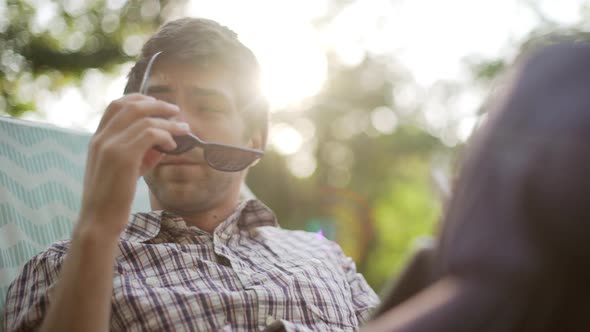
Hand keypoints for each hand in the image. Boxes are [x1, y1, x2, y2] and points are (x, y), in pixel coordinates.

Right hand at [78, 93, 188, 236]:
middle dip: (157, 105)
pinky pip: (150, 134)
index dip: (139, 99)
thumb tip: (163, 142)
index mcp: (97, 139)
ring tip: (183, 129)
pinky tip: (173, 146)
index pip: (116, 105)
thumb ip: (142, 153)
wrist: (99, 221)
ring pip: (144, 119)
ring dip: (168, 122)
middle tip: (175, 111)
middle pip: (131, 105)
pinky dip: (166, 135)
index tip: (157, 104)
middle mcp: (101, 139)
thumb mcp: (126, 170)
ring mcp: (110, 146)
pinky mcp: (123, 157)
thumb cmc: (113, 199)